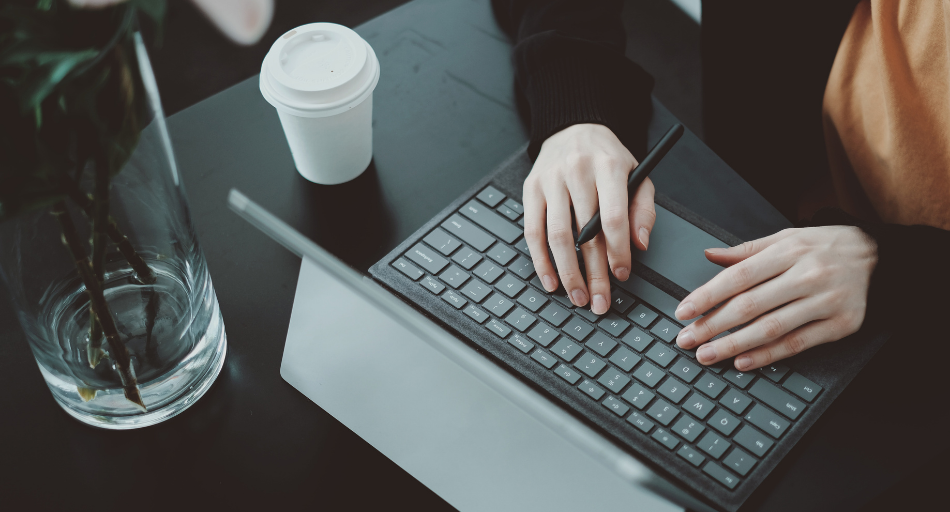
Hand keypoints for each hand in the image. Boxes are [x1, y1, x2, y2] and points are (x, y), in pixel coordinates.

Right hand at [523, 124, 656, 313]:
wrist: (573, 127)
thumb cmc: (607, 158)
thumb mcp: (638, 175)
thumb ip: (643, 210)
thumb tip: (639, 245)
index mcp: (608, 167)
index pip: (612, 217)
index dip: (618, 251)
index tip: (622, 275)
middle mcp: (577, 172)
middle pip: (584, 233)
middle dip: (593, 273)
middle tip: (599, 301)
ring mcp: (550, 181)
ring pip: (557, 236)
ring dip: (567, 272)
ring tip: (577, 296)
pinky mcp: (530, 189)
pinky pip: (532, 231)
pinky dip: (541, 261)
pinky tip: (551, 281)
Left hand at [674, 226, 876, 369]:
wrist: (877, 255)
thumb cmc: (823, 247)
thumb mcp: (785, 238)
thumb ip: (746, 251)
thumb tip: (709, 255)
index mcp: (788, 252)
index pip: (738, 277)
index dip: (707, 296)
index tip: (683, 312)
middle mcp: (806, 276)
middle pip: (750, 305)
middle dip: (713, 325)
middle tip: (687, 340)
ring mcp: (825, 302)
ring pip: (771, 328)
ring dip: (734, 345)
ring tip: (707, 355)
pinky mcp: (840, 325)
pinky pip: (798, 343)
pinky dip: (768, 355)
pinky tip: (743, 362)